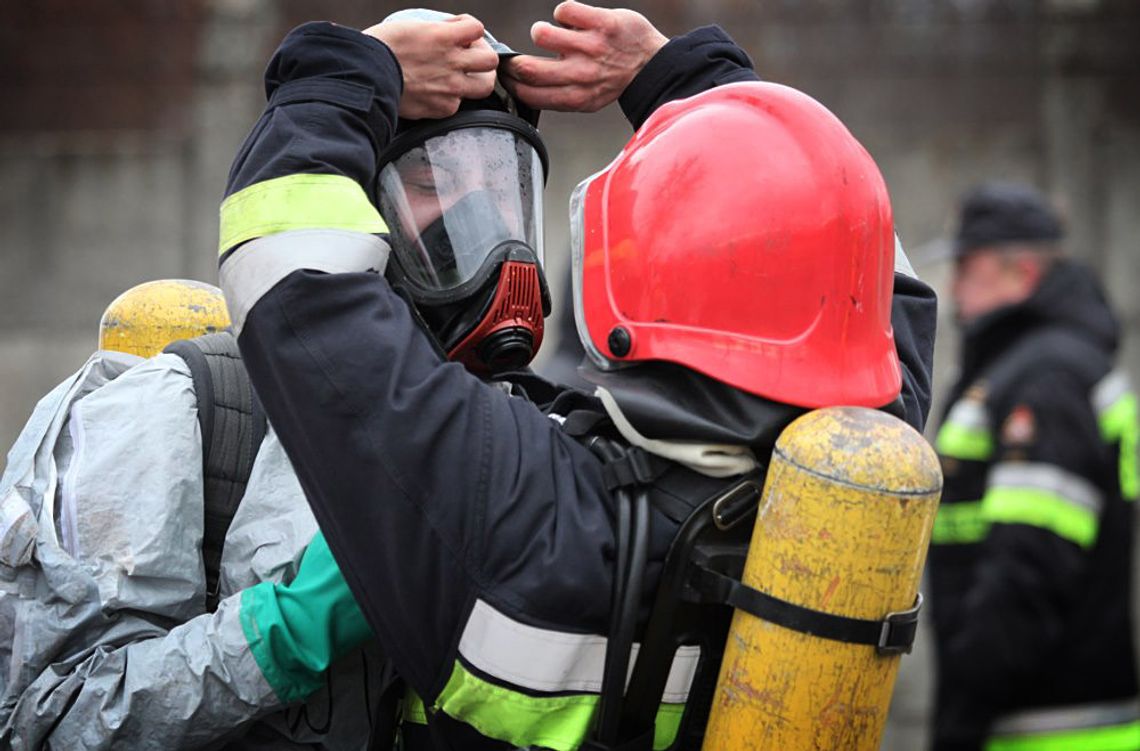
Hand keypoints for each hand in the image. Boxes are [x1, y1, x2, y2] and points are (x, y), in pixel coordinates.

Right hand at [364, 14, 498, 119]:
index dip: (470, 30)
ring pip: (484, 87)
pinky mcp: (442, 108)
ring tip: (461, 79)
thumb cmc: (381, 49)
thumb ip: (437, 30)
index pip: (477, 28)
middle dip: (482, 57)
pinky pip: (457, 105)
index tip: (462, 33)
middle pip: (490, 61)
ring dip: (476, 81)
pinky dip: (450, 100)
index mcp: (443, 37)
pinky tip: (437, 94)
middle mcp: (452, 62)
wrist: (366, 76)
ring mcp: (450, 87)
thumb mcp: (410, 26)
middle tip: (470, 58)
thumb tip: (450, 30)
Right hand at [502, 1, 667, 112]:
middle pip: (529, 68)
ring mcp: (592, 47)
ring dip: (541, 31)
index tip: (507, 74)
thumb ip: (559, 95)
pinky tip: (574, 21)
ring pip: (542, 34)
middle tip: (517, 55)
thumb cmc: (613, 80)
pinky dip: (564, 13)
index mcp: (576, 98)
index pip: (529, 94)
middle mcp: (582, 75)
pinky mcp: (602, 23)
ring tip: (551, 34)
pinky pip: (565, 10)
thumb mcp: (587, 99)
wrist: (653, 65)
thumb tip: (521, 86)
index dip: (511, 83)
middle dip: (515, 60)